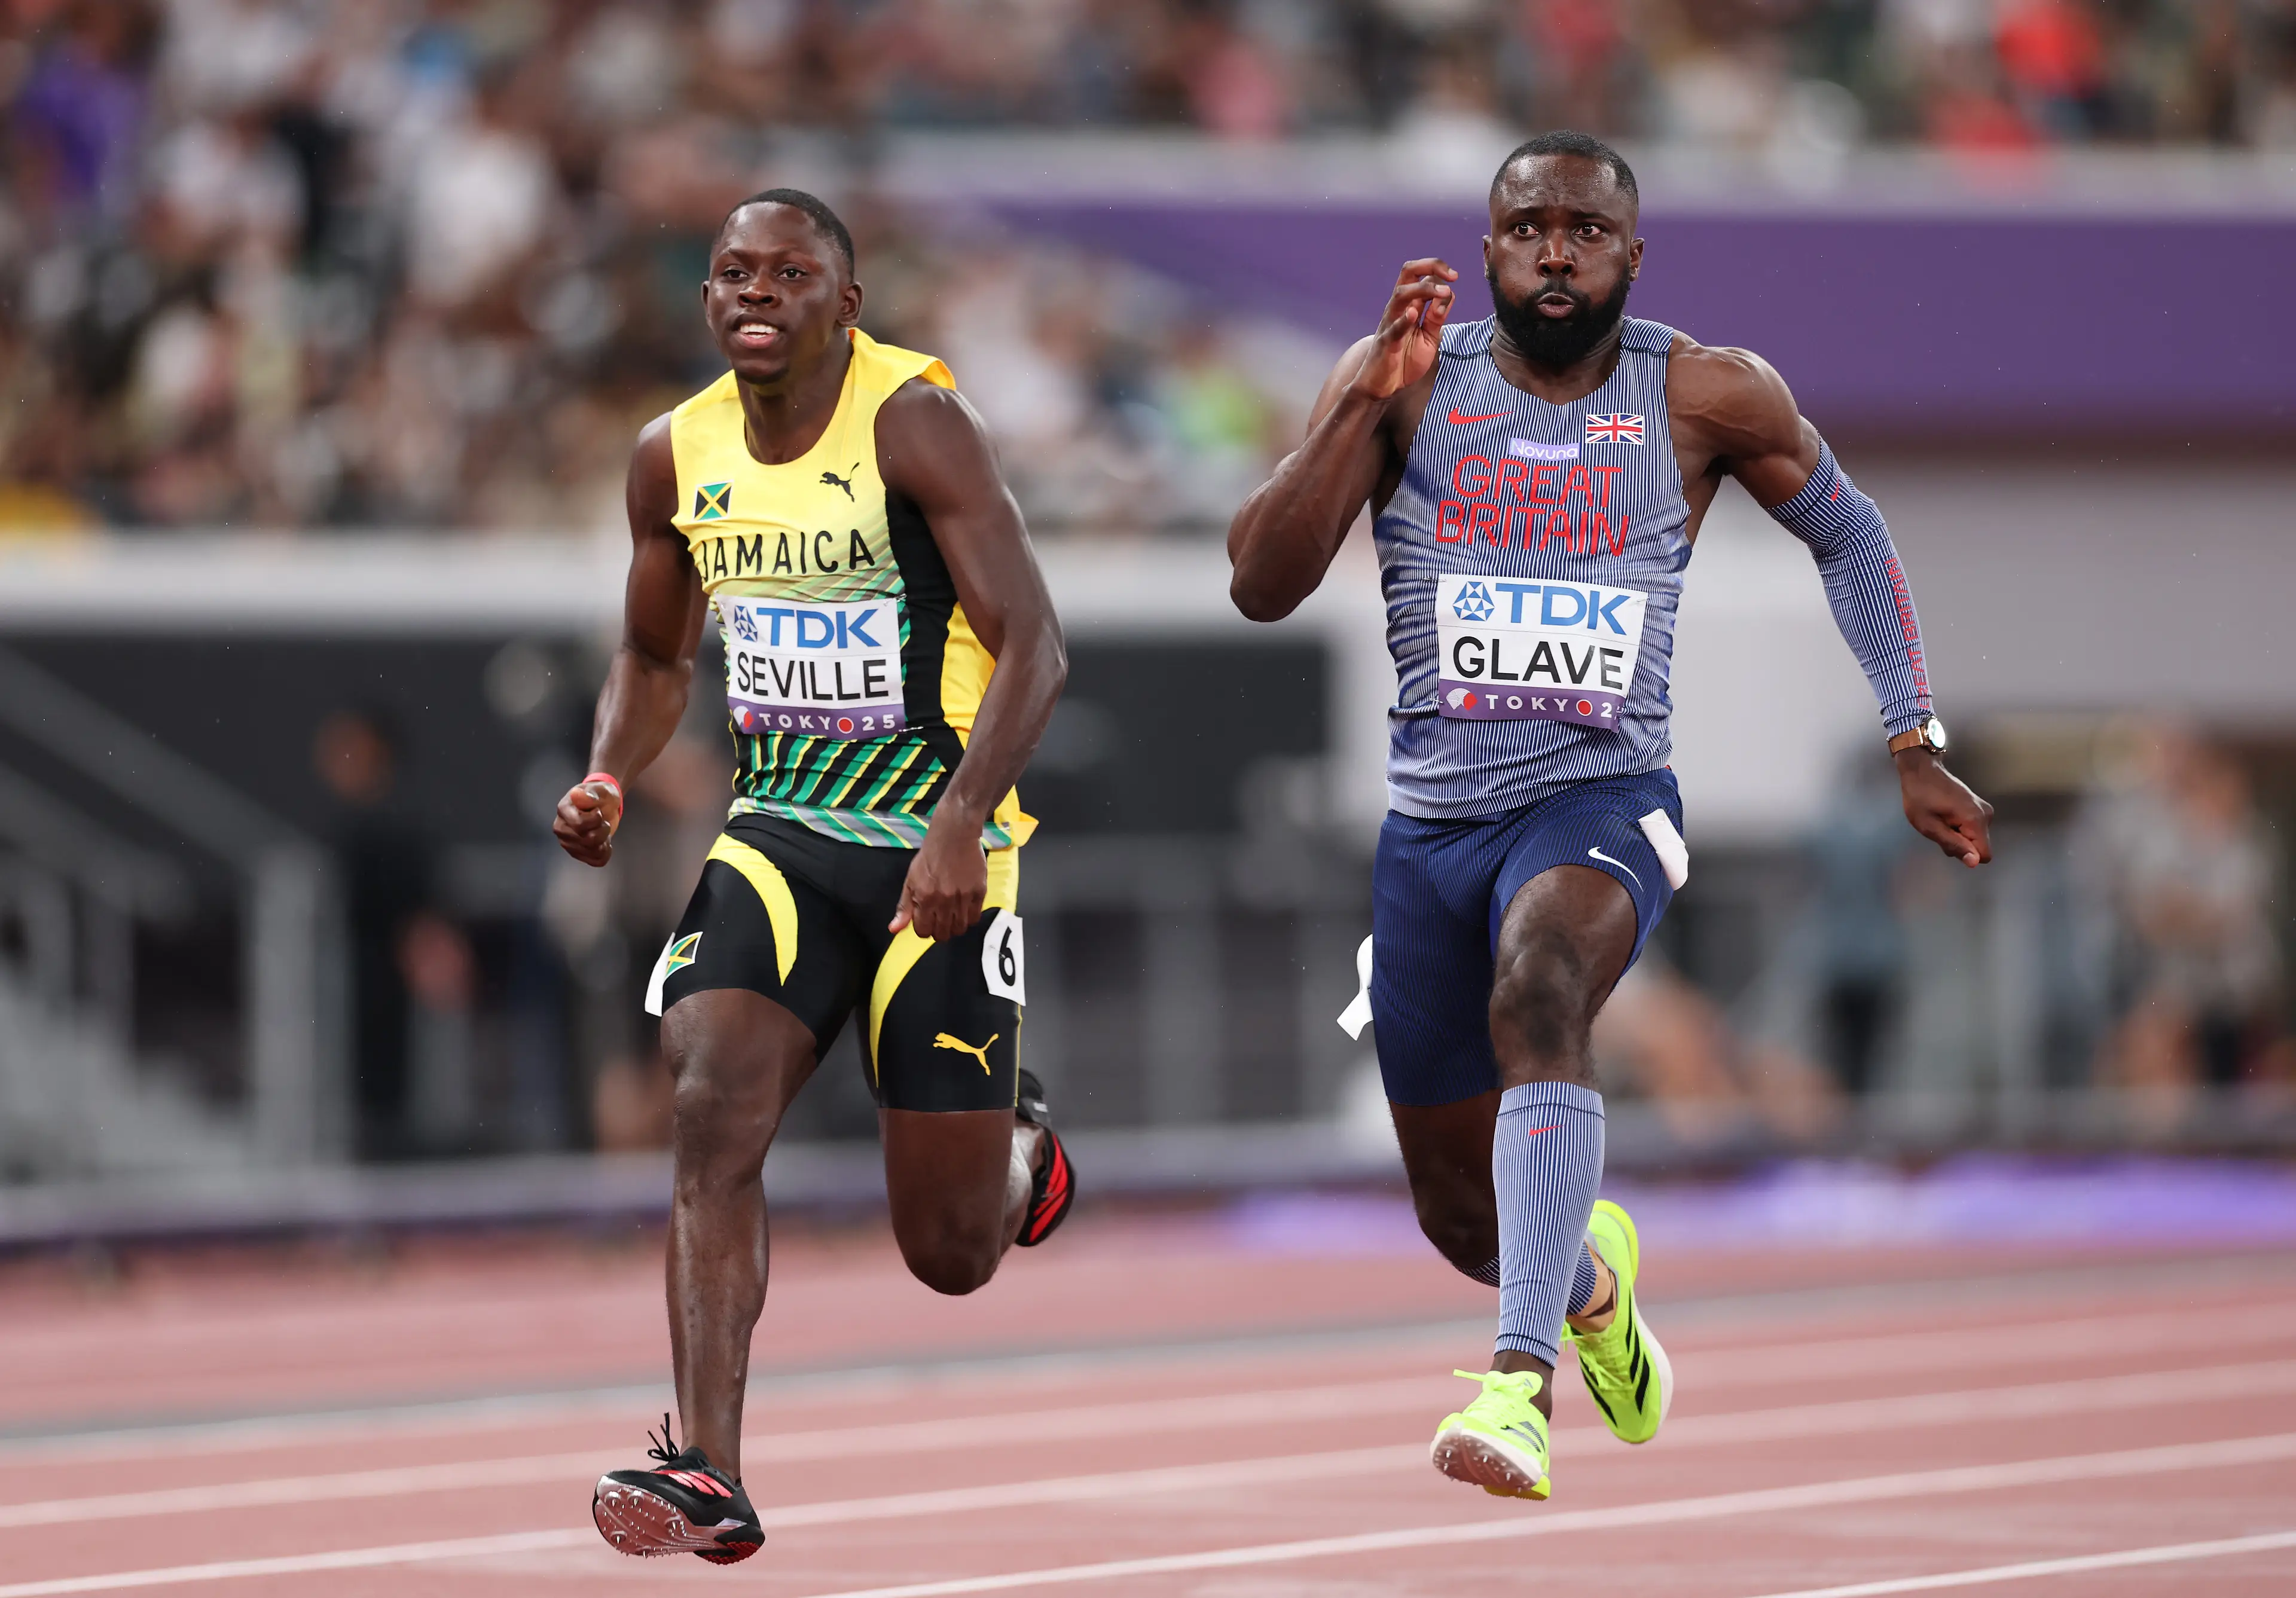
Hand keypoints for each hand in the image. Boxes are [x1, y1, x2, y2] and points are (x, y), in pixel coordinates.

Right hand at [553, 778, 623, 866]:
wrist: (604, 805)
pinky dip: (605, 852)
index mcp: (563, 810)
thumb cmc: (600, 796)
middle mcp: (561, 829)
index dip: (597, 819)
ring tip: (602, 829)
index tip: (598, 811)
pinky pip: (597, 861)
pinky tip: (604, 841)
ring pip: (593, 852)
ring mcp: (568, 843)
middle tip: (603, 821)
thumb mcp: (601, 790)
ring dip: (605, 840)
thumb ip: (591, 793)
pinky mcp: (578, 854)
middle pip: (588, 840)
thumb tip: (576, 795)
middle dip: (603, 830)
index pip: (580, 825)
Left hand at [889, 816, 987, 941]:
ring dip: (954, 926)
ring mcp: (963, 897)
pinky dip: (969, 917)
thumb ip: (904, 907)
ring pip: (960, 929)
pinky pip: (974, 918)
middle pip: (943, 934)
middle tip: (940, 919)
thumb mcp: (910, 881)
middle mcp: (943, 900)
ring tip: (953, 916)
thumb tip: (894, 930)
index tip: (927, 921)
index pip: (923, 931)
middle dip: (939, 930)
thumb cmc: (929, 858)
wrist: (954, 836)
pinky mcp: (979, 892)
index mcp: (924, 898)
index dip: (924, 929)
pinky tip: (964, 908)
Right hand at [1346, 258, 1456, 400]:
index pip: (1421, 275)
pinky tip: (1413, 314)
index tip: (1454, 276)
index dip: (1438, 270)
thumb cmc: (1404, 360)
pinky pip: (1393, 328)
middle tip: (1452, 276)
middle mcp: (1398, 308)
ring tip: (1444, 292)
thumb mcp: (1429, 337)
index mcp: (1410, 304)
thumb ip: (1437, 318)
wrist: (1384, 385)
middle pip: (1408, 273)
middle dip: (1431, 266)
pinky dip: (1403, 320)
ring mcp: (1390, 323)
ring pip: (1401, 294)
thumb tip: (1449, 295)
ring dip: (1424, 290)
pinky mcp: (1386, 343)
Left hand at [1896, 749, 1992, 866]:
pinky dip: (1958, 827)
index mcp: (1976, 820)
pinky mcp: (1978, 807)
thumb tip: (1974, 863)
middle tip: (1938, 828)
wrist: (1922, 770)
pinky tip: (1944, 816)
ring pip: (1974, 838)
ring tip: (1939, 820)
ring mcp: (1984, 809)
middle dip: (1958, 844)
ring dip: (1956, 835)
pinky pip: (1972, 828)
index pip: (1984, 855)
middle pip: (1978, 846)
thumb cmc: (1920, 797)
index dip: (1965, 854)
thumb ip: (1953, 845)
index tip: (1947, 840)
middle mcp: (1986, 815)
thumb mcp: (1929, 826)